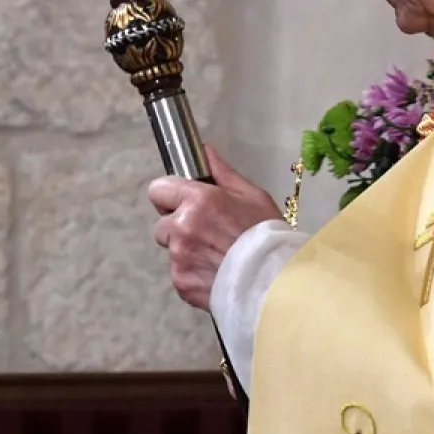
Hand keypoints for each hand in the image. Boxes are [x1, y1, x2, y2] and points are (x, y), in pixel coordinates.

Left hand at [147, 144, 282, 310]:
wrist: (275, 280)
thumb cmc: (268, 235)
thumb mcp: (253, 196)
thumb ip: (223, 173)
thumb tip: (205, 151)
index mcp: (198, 201)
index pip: (158, 189)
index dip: (171, 196)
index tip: (185, 203)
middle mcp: (182, 227)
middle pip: (163, 224)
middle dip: (179, 227)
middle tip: (208, 233)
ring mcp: (178, 258)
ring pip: (173, 250)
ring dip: (187, 251)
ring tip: (218, 256)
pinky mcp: (181, 282)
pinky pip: (180, 273)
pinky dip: (193, 273)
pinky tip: (217, 272)